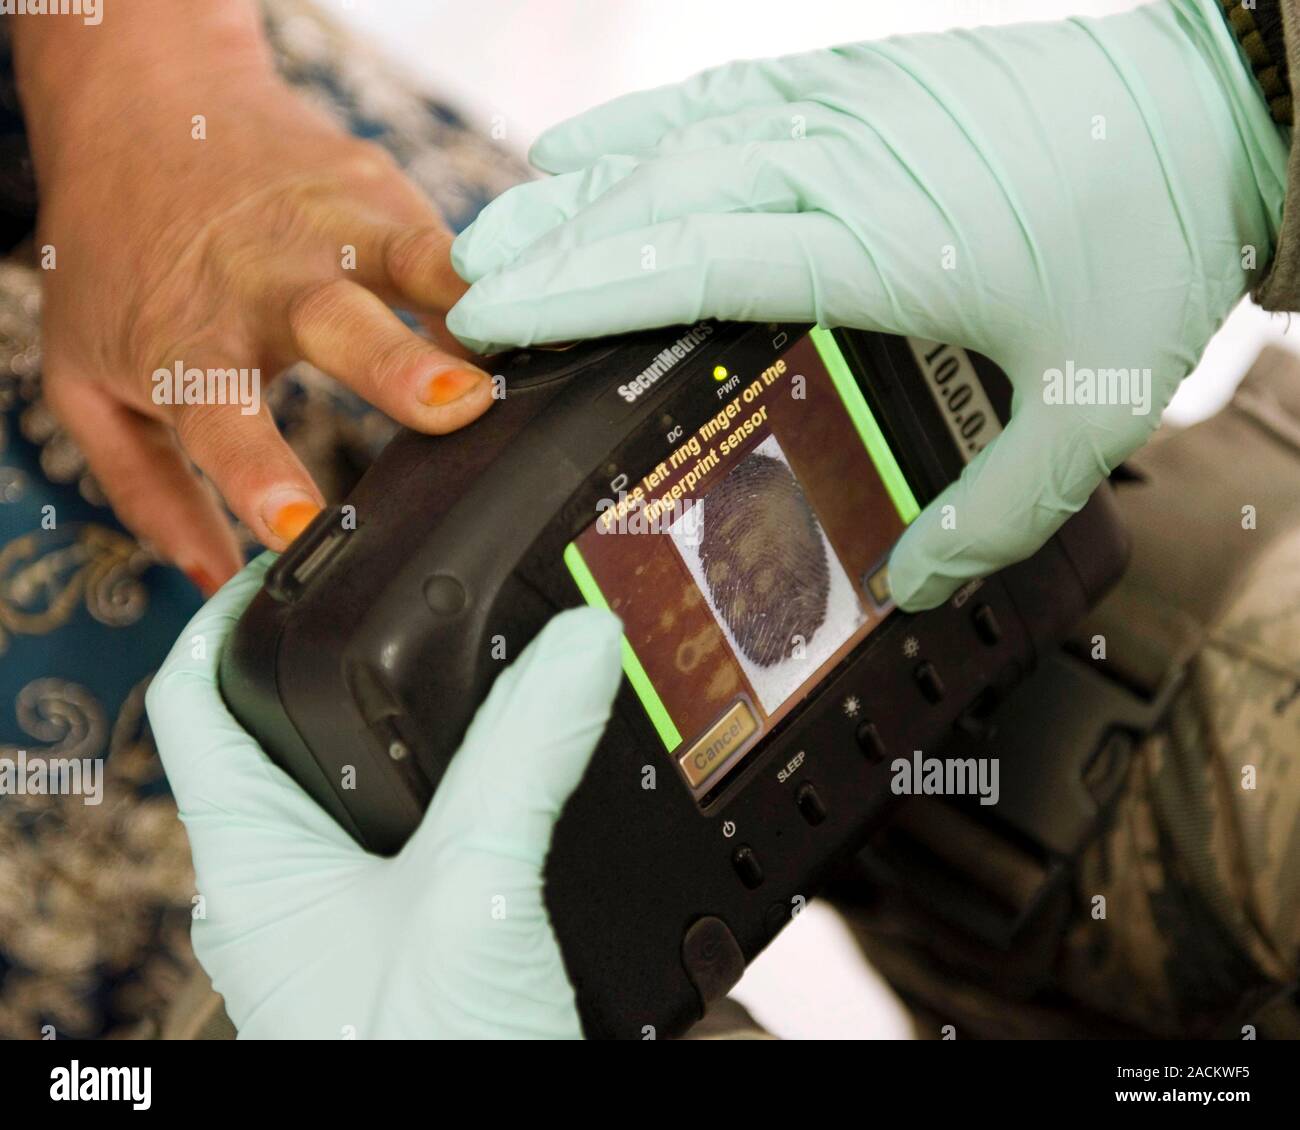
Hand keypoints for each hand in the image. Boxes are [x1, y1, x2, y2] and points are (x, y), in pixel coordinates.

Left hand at [17, 7, 492, 592]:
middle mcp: (258, 282)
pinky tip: (534, 307)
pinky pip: (448, 239)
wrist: (139, 105)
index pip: (222, 418)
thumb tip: (214, 582)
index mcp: (187, 341)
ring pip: (411, 263)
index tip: (302, 527)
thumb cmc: (118, 260)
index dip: (262, 475)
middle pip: (337, 325)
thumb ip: (147, 490)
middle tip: (453, 408)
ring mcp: (326, 227)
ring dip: (470, 306)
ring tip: (526, 344)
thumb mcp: (87, 382)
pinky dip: (493, 275)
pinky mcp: (375, 189)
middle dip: (398, 367)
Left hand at [145, 556, 621, 1037]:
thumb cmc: (428, 1071)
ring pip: (354, 791)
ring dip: (403, 728)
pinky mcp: (404, 949)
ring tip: (472, 665)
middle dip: (331, 657)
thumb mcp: (475, 890)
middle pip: (276, 733)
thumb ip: (524, 755)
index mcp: (253, 859)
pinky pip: (414, 842)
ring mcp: (341, 925)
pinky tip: (516, 774)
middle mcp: (282, 888)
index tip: (286, 552)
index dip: (224, 609)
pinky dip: (454, 789)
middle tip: (408, 596)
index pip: (193, 698)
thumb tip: (578, 644)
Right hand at [447, 0, 1286, 608]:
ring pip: (673, 145)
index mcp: (874, 243)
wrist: (1211, 110)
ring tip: (500, 231)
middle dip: (549, 251)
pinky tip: (593, 147)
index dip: (578, 298)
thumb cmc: (1150, 236)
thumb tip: (920, 582)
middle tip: (467, 295)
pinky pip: (722, 97)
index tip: (495, 321)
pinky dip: (646, 127)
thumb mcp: (1088, 406)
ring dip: (578, 191)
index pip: (686, 267)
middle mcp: (836, 164)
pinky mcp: (855, 82)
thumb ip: (995, 512)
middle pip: (654, 204)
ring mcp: (840, 110)